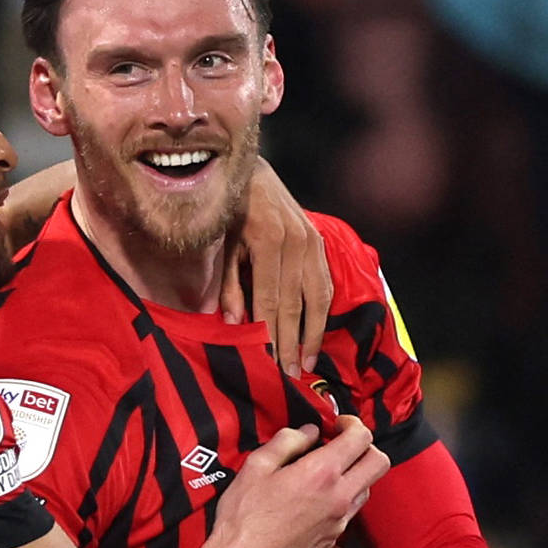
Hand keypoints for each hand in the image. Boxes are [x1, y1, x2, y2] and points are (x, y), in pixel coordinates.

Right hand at [183, 416, 387, 547]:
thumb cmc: (243, 518)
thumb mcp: (256, 466)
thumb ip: (287, 442)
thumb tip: (309, 432)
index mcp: (321, 473)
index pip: (361, 437)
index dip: (352, 423)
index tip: (336, 424)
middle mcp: (339, 497)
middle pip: (379, 462)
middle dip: (365, 446)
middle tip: (341, 444)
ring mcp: (340, 520)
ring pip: (368, 487)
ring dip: (355, 472)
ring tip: (326, 471)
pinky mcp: (334, 539)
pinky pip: (350, 510)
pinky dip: (342, 496)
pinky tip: (316, 497)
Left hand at [220, 158, 331, 377]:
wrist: (253, 173)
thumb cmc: (230, 211)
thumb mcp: (223, 244)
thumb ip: (229, 283)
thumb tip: (233, 322)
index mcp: (268, 241)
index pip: (270, 300)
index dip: (272, 334)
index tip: (272, 363)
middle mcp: (296, 241)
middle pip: (295, 303)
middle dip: (292, 342)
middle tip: (291, 374)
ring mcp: (312, 241)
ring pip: (317, 297)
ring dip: (313, 333)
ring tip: (307, 361)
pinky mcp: (319, 242)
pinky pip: (324, 283)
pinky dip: (322, 310)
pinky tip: (316, 332)